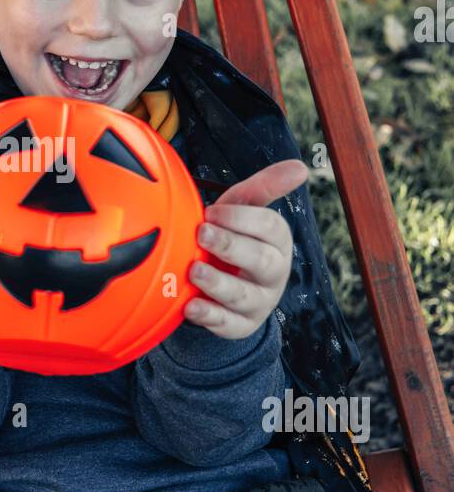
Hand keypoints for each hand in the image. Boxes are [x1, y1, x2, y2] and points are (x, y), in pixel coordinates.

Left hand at [184, 159, 307, 339]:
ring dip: (218, 283)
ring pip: (244, 295)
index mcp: (277, 240)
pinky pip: (228, 325)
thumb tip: (300, 167)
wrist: (225, 284)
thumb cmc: (234, 238)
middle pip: (261, 261)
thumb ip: (263, 187)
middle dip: (231, 246)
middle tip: (201, 233)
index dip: (241, 218)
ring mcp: (260, 301)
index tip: (211, 211)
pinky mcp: (241, 325)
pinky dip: (209, 316)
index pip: (269, 227)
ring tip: (194, 270)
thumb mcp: (243, 210)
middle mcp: (274, 272)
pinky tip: (190, 306)